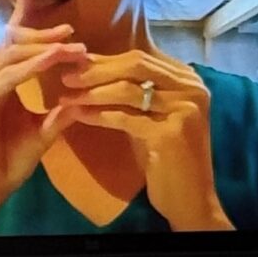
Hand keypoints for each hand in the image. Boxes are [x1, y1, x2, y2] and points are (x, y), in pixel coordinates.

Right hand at [0, 0, 87, 236]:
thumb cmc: (2, 170)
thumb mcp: (38, 136)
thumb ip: (56, 117)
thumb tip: (80, 101)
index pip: (11, 50)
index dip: (37, 36)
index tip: (69, 34)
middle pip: (8, 45)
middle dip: (42, 37)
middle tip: (73, 35)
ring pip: (7, 55)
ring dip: (41, 48)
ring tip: (69, 47)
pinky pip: (5, 78)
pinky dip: (30, 67)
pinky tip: (53, 60)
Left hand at [55, 49, 231, 232]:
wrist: (190, 198)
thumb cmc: (167, 160)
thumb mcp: (155, 117)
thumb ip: (138, 93)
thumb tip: (98, 69)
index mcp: (188, 80)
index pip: (141, 57)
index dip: (106, 59)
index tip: (76, 64)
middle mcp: (191, 88)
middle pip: (135, 66)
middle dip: (97, 69)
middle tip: (66, 76)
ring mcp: (184, 109)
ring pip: (128, 90)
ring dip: (92, 92)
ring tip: (66, 96)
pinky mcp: (170, 133)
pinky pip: (125, 117)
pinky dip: (99, 115)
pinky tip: (78, 115)